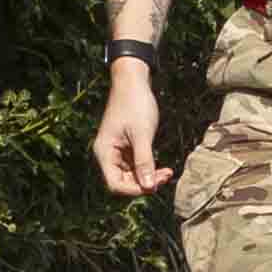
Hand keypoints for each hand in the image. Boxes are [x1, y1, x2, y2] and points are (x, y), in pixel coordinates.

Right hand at [92, 54, 169, 198]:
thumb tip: (149, 187)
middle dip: (144, 183)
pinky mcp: (127, 148)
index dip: (134, 190)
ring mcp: (118, 152)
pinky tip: (162, 167)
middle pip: (124, 183)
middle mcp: (108, 155)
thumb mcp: (142, 134)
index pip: (115, 184)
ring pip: (132, 176)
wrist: (133, 81)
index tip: (154, 185)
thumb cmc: (134, 104)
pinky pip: (137, 166)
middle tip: (166, 176)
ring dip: (149, 177)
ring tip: (167, 172)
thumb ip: (145, 161)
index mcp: (105, 152)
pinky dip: (149, 168)